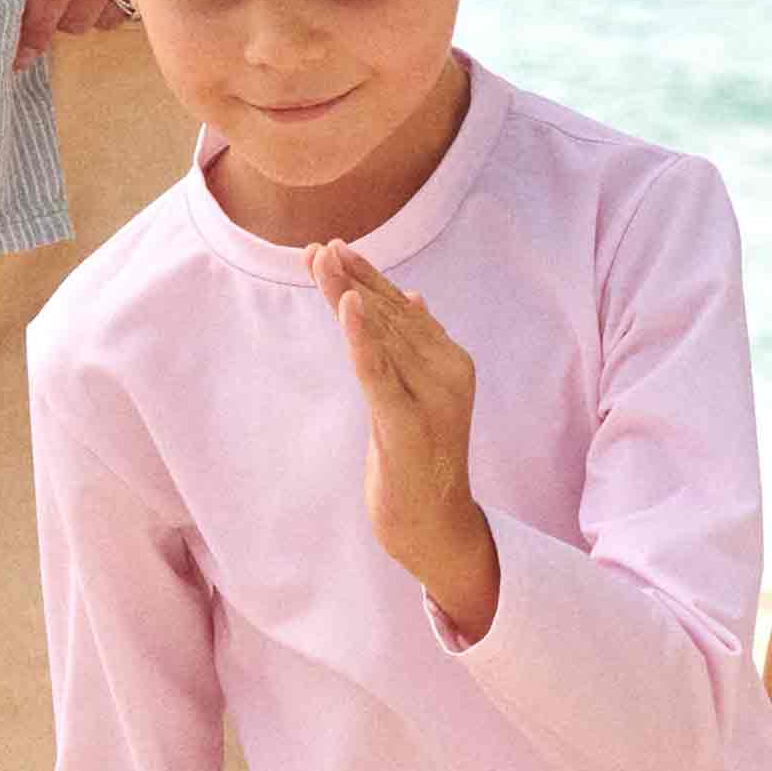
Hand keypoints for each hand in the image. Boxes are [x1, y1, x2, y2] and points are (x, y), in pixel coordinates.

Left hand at [311, 245, 497, 633]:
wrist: (434, 524)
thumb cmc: (422, 460)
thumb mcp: (418, 396)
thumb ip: (415, 348)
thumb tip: (412, 297)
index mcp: (453, 362)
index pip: (403, 309)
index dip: (367, 277)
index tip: (331, 248)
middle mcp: (448, 374)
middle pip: (390, 315)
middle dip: (351, 279)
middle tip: (318, 246)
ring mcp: (431, 399)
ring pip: (382, 335)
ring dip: (348, 295)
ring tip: (323, 261)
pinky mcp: (406, 424)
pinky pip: (378, 373)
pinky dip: (361, 338)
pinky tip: (346, 306)